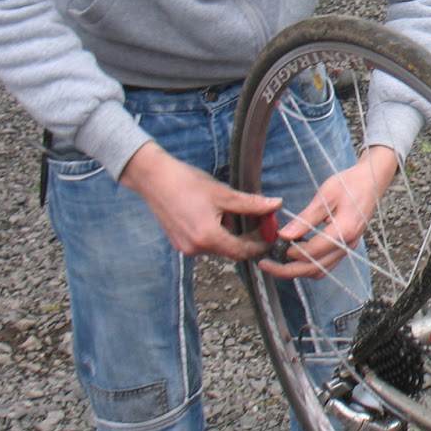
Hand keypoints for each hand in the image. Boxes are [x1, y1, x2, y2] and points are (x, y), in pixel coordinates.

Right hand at [120, 142, 277, 260]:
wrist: (154, 178)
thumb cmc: (188, 183)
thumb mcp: (224, 194)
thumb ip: (252, 204)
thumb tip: (276, 205)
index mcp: (208, 238)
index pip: (242, 251)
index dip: (259, 244)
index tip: (270, 233)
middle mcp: (195, 248)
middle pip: (231, 249)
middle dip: (245, 235)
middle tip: (256, 217)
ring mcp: (185, 247)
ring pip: (218, 245)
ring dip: (229, 232)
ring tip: (226, 208)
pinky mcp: (178, 241)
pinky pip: (204, 242)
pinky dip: (215, 231)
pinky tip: (212, 211)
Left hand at [258, 146, 399, 279]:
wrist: (372, 181)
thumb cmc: (350, 184)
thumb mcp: (325, 195)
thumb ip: (305, 218)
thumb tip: (283, 235)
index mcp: (345, 230)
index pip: (313, 252)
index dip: (291, 251)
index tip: (275, 243)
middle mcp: (348, 244)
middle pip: (314, 268)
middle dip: (287, 270)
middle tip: (265, 264)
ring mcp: (348, 248)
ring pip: (320, 271)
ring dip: (297, 271)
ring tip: (277, 262)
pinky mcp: (345, 247)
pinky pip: (325, 265)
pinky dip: (308, 265)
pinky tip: (294, 256)